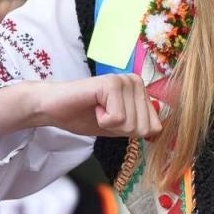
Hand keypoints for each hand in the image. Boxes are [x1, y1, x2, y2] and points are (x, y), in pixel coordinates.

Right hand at [0, 76, 162, 139]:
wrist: (54, 108)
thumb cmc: (84, 116)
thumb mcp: (119, 126)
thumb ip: (140, 127)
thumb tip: (159, 133)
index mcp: (141, 91)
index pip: (155, 127)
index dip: (131, 132)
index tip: (113, 121)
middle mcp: (136, 82)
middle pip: (143, 128)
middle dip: (120, 130)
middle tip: (102, 115)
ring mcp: (125, 80)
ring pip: (131, 124)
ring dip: (109, 124)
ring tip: (97, 109)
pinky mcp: (111, 83)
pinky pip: (117, 118)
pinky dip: (102, 120)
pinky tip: (93, 106)